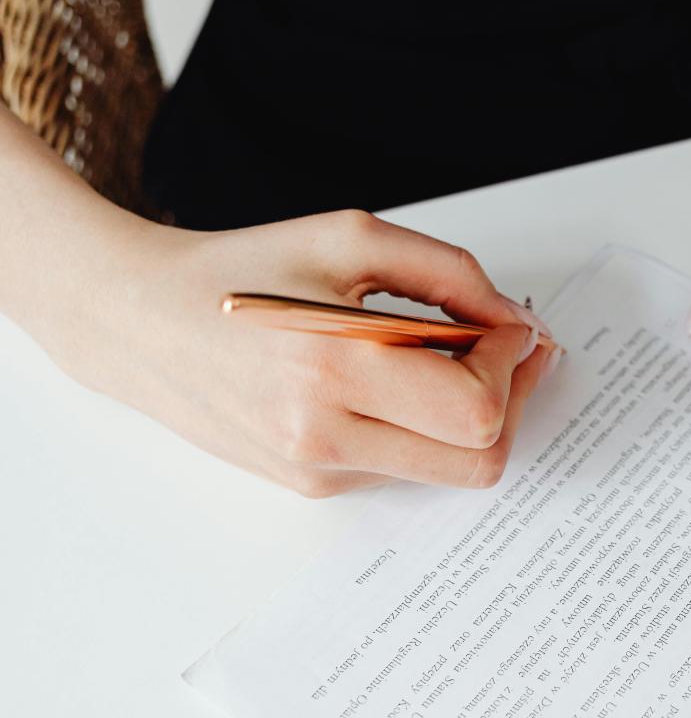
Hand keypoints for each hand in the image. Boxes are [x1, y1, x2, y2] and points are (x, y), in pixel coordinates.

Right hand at [25, 210, 557, 496]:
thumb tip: (516, 323)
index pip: (475, 408)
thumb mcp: (351, 238)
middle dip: (512, 401)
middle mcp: (323, 435)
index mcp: (333, 367)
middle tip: (509, 351)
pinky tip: (398, 382)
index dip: (514, 365)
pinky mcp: (310, 485)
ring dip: (471, 418)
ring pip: (449, 472)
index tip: (510, 325)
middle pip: (478, 459)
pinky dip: (423, 428)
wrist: (141, 319)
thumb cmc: (244, 270)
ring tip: (449, 359)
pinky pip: (405, 468)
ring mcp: (316, 470)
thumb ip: (450, 274)